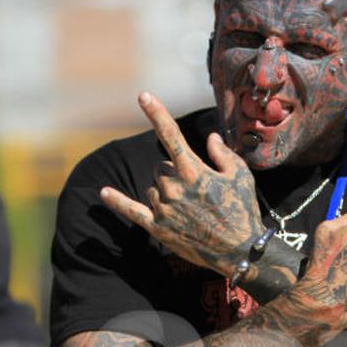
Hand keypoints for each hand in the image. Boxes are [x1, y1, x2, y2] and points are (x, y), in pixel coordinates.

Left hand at [100, 92, 265, 275]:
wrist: (240, 251)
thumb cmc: (243, 210)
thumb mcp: (240, 176)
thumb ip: (222, 154)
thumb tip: (211, 138)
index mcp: (193, 171)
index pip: (171, 135)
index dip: (156, 113)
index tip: (143, 95)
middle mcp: (173, 187)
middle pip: (161, 166)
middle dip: (176, 172)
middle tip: (198, 191)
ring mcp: (163, 208)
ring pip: (153, 186)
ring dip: (165, 190)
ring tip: (191, 209)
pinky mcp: (157, 228)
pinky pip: (131, 210)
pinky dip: (117, 201)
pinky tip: (104, 193)